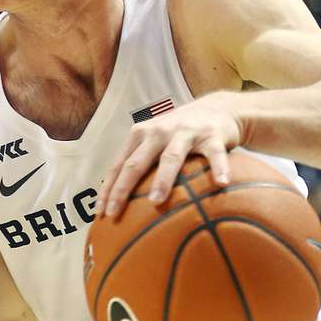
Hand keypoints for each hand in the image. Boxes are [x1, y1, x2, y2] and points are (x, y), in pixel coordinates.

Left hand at [98, 94, 241, 217]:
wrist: (218, 107)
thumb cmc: (179, 133)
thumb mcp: (155, 140)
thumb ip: (140, 162)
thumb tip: (119, 201)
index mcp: (141, 134)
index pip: (119, 164)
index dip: (108, 188)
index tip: (99, 212)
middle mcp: (160, 131)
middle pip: (137, 162)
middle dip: (123, 188)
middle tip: (115, 212)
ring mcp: (186, 132)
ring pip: (171, 158)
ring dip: (162, 179)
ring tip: (155, 201)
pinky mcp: (212, 136)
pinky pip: (215, 155)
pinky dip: (218, 168)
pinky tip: (221, 184)